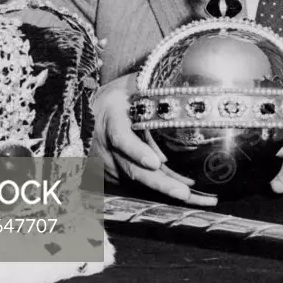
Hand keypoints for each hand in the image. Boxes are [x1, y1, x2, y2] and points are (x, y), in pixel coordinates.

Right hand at [91, 74, 217, 207]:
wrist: (81, 114)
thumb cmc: (113, 97)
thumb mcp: (129, 85)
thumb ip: (150, 86)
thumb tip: (183, 83)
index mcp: (110, 121)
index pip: (122, 138)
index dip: (137, 151)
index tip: (154, 162)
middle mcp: (108, 149)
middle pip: (133, 170)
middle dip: (160, 184)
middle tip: (184, 193)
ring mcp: (111, 167)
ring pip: (140, 183)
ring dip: (169, 192)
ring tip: (200, 199)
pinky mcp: (118, 177)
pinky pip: (143, 186)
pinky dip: (166, 192)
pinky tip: (195, 196)